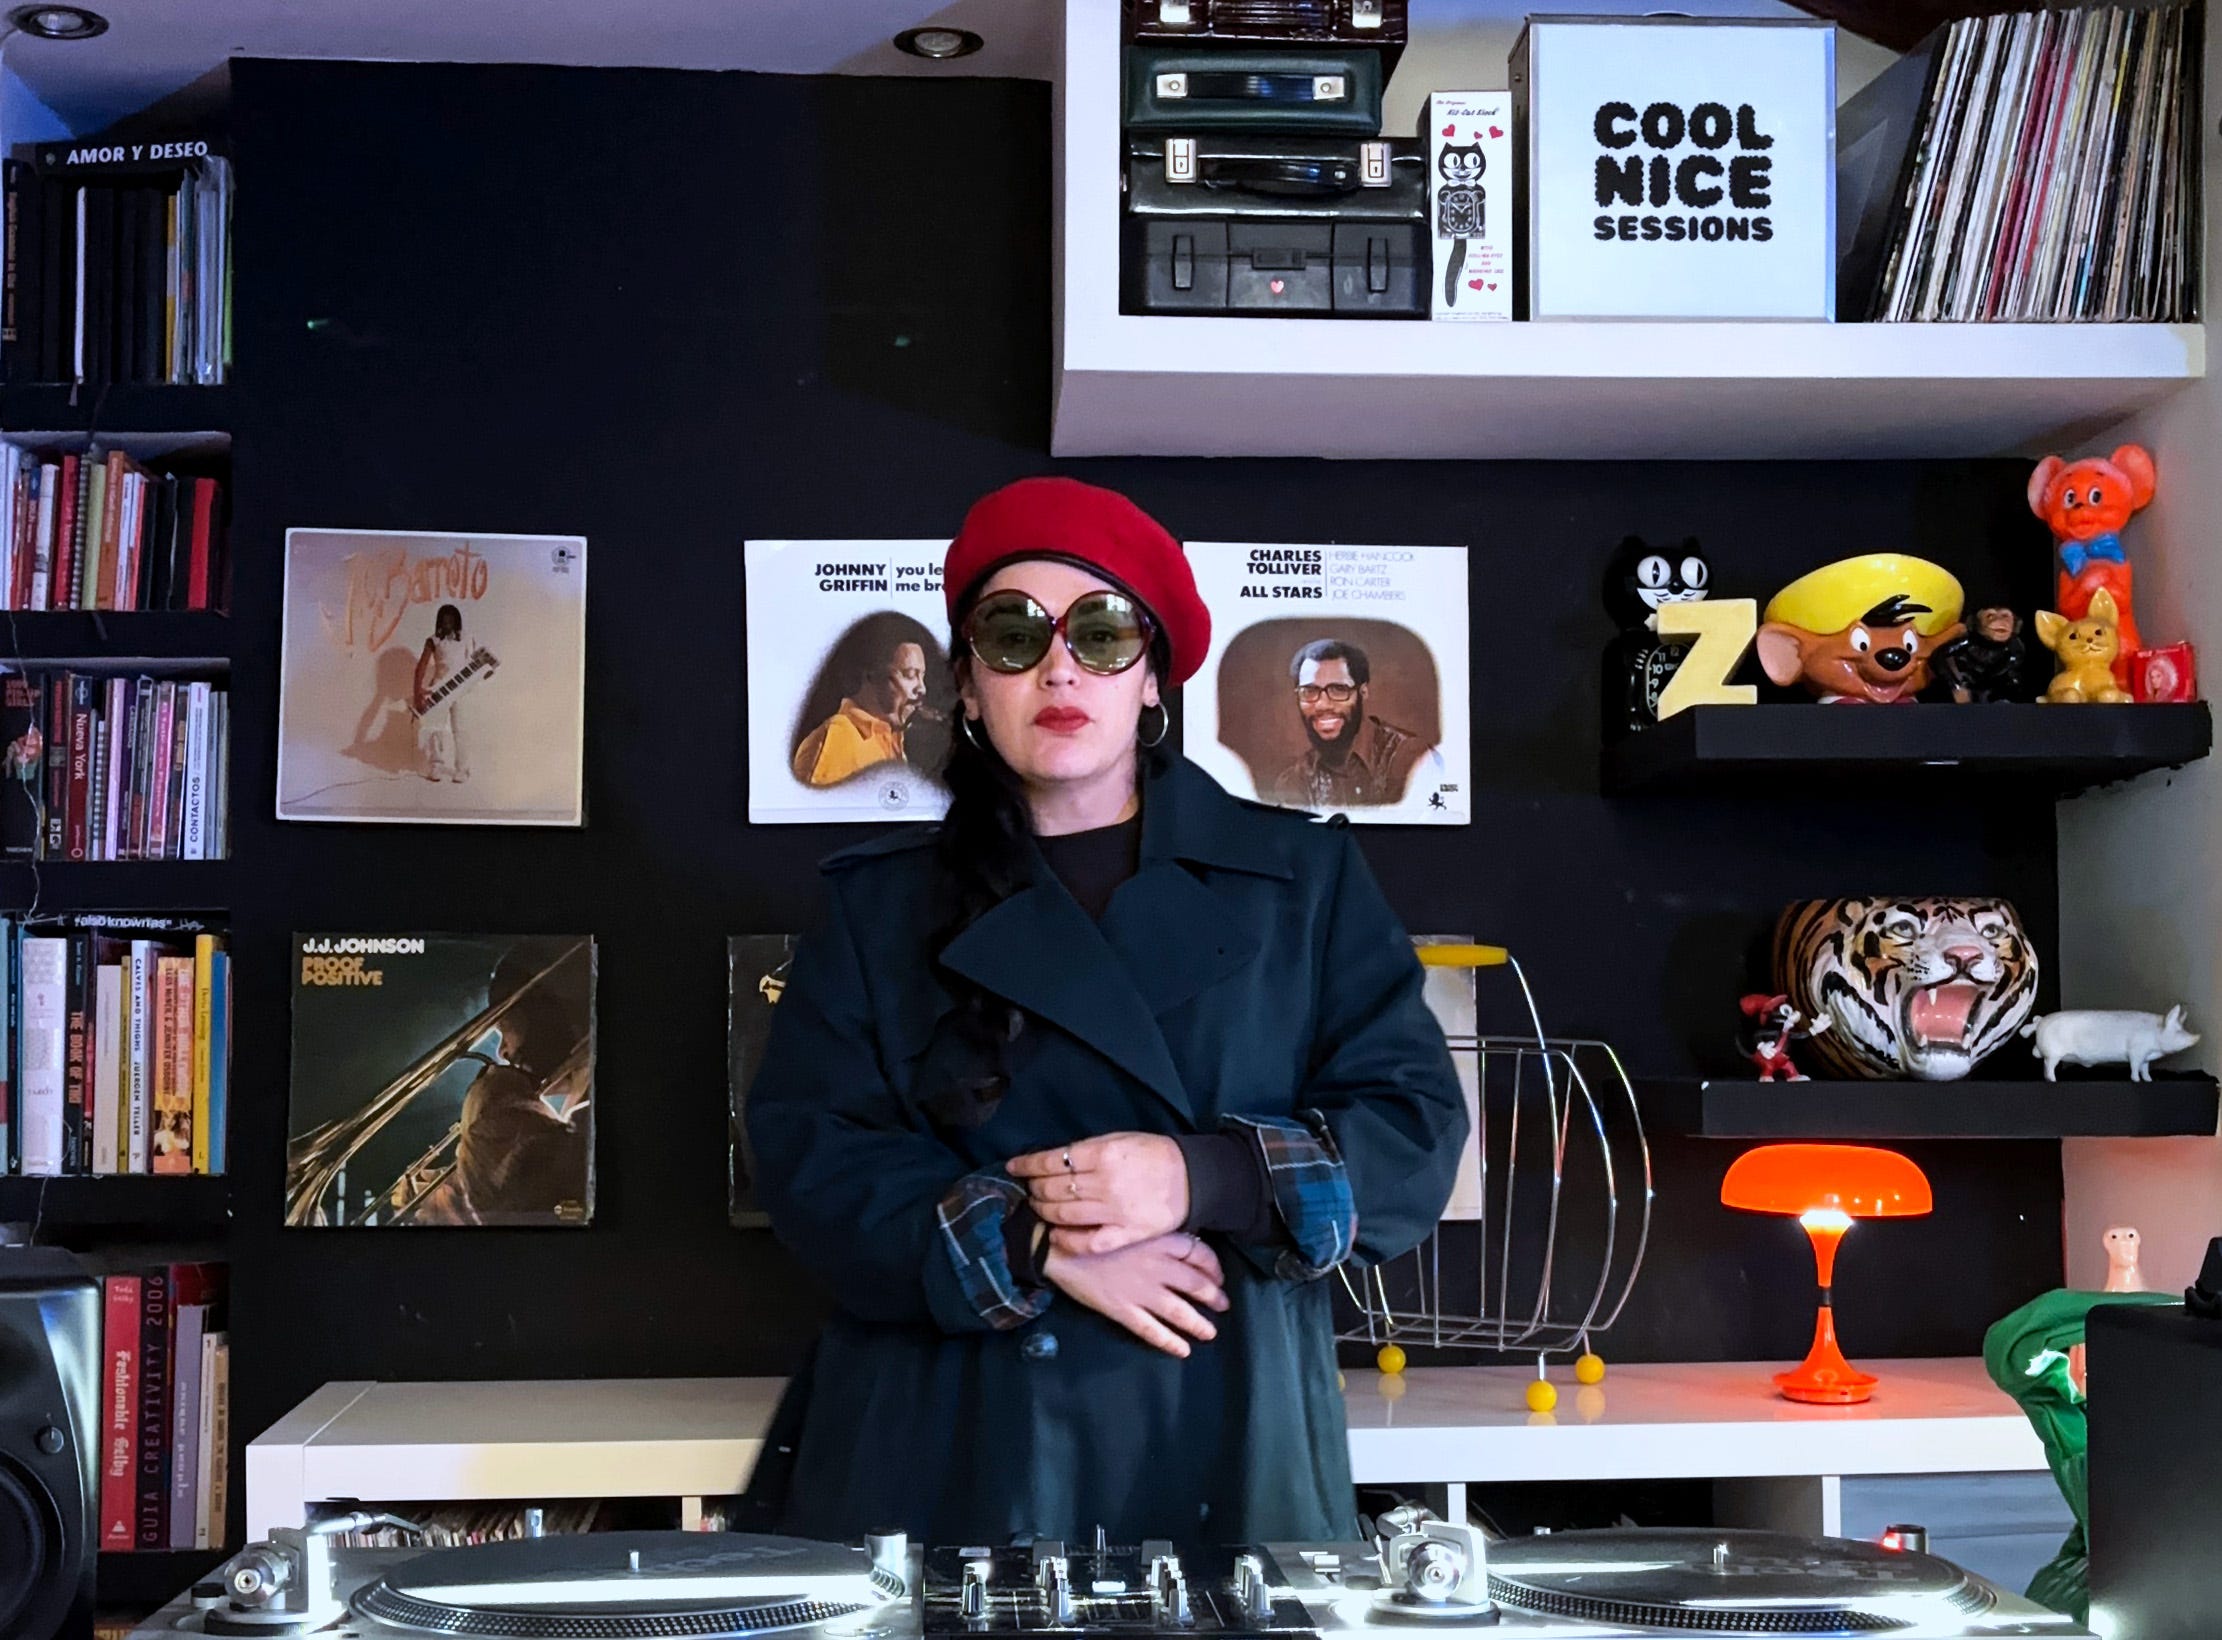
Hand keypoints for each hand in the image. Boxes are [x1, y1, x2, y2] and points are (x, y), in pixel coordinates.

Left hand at [1009, 1132, 1187, 1257]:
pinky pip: (1087, 1242)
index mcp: (1103, 1153)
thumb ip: (1086, 1150)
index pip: (1052, 1161)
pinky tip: (1056, 1234)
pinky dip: (1066, 1240)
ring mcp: (1115, 1211)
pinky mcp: (1126, 1234)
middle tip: (1030, 1189)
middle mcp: (1105, 1182)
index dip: (1027, 1165)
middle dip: (1034, 1188)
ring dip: (1044, 1211)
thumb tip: (1051, 1160)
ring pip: (1064, 1215)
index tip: (1014, 1167)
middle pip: (1053, 1189)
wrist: (1191, 1178)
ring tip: (1040, 1207)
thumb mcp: (1119, 1139)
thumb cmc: (1152, 1154)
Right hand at [1045, 1233, 1227, 1358]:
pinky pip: (1152, 1331)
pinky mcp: (1123, 1311)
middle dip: (1213, 1297)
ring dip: (1198, 1324)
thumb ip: (1156, 1235)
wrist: (1059, 1247)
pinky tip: (1182, 1350)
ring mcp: (1140, 1291)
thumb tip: (1181, 1245)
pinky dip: (1170, 1342)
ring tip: (1209, 1332)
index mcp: (1159, 1240)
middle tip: (1222, 1306)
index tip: (1218, 1276)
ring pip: (1179, 1311)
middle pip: (1196, 1284)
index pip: (1199, 1253)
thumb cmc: (1094, 1231)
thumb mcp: (1131, 1223)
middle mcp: (1156, 1266)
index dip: (1213, 1267)